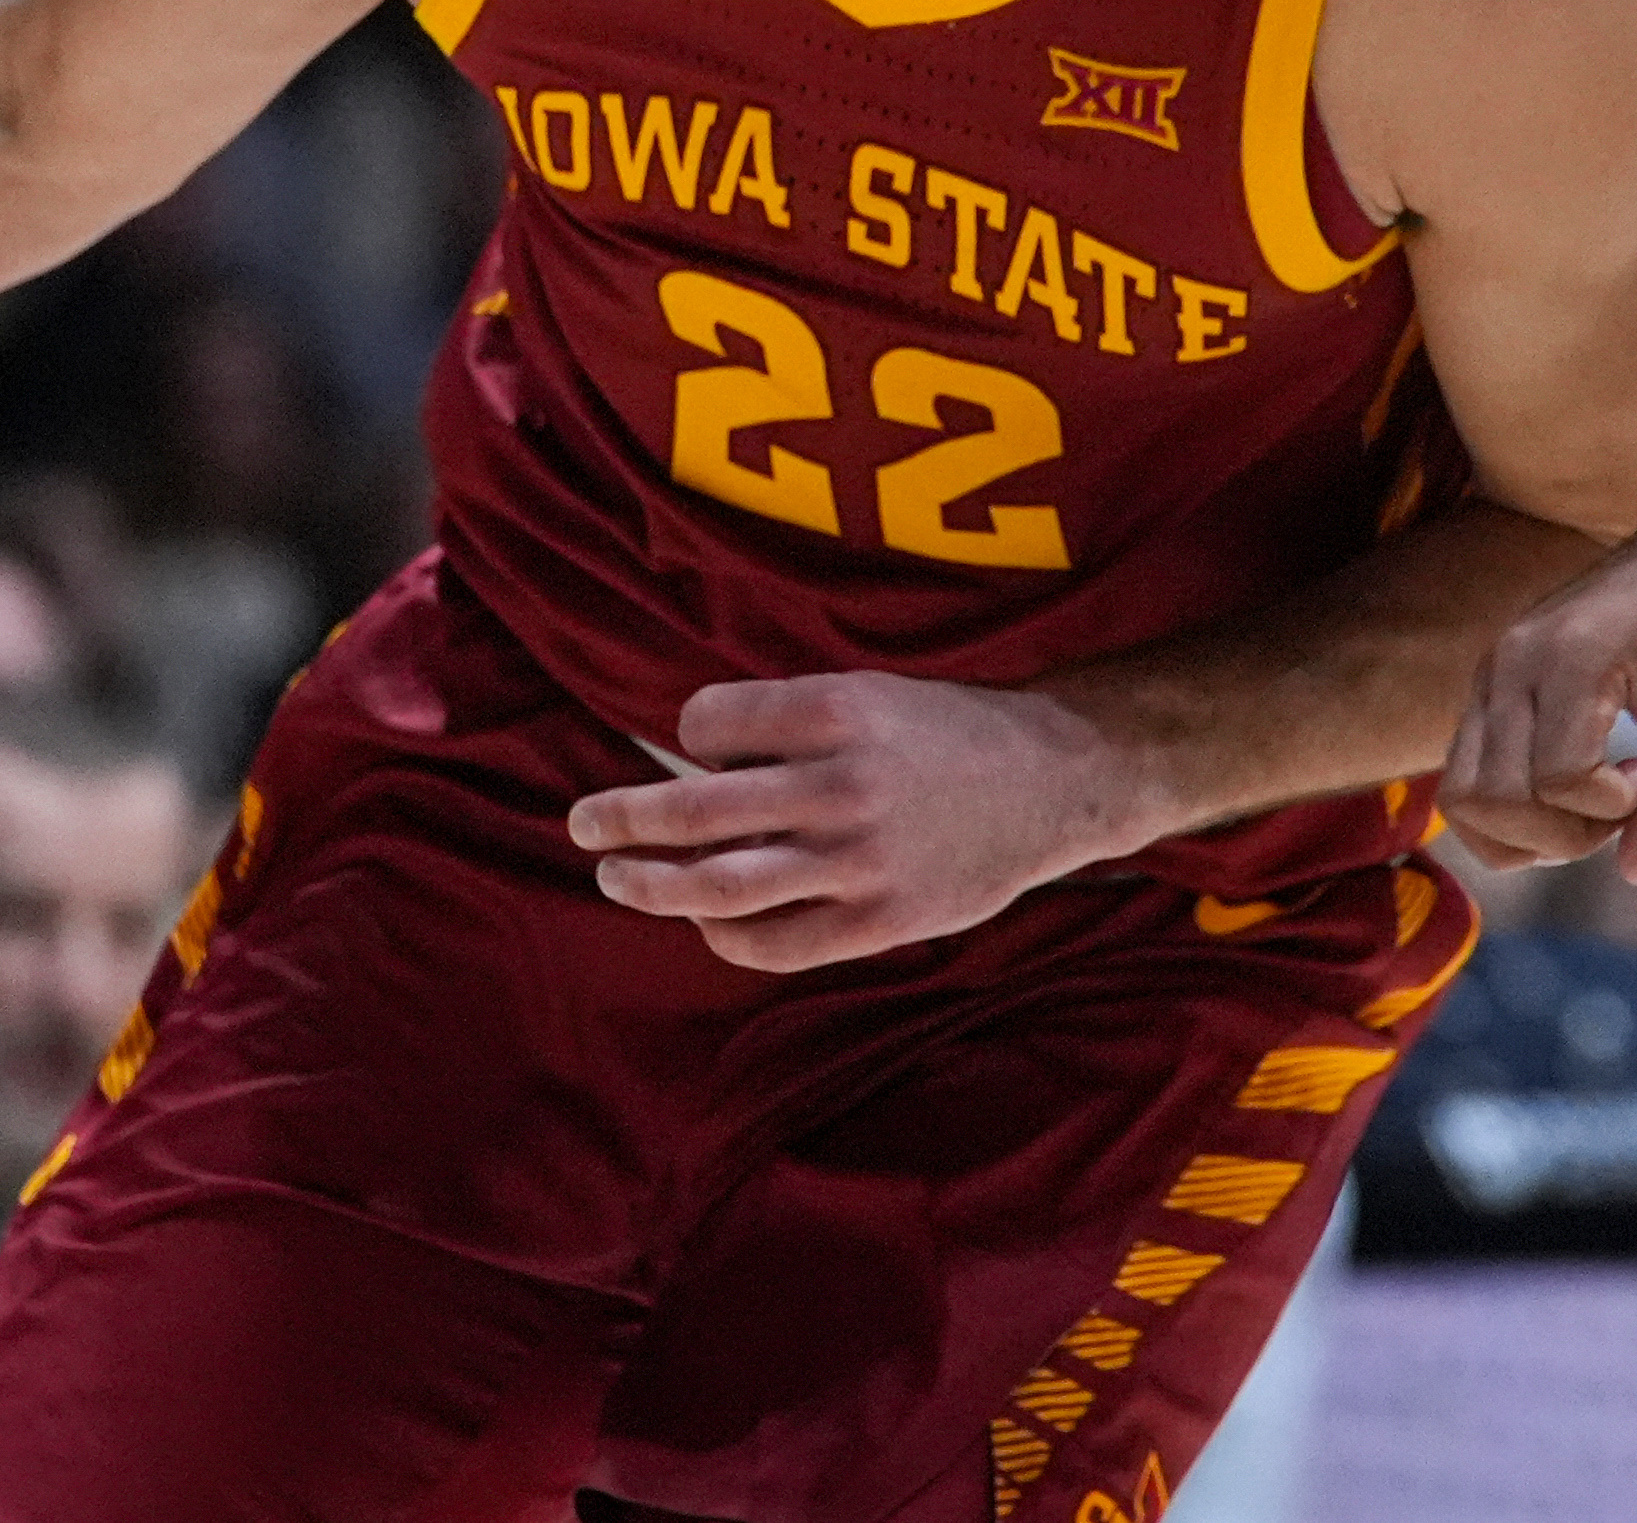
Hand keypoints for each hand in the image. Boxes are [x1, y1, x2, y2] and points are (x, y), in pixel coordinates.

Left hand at [567, 670, 1154, 972]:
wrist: (1055, 780)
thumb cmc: (947, 731)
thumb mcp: (868, 693)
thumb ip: (786, 728)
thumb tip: (688, 766)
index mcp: (836, 710)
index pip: (708, 726)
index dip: (691, 735)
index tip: (699, 747)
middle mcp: (841, 785)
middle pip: (695, 812)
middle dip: (624, 819)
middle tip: (582, 823)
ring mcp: (860, 861)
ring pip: (721, 883)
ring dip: (653, 882)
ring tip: (616, 877)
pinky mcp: (881, 921)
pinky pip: (775, 944)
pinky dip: (726, 935)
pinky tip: (708, 923)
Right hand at [1440, 501, 1636, 881]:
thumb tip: (1636, 871)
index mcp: (1570, 653)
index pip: (1560, 778)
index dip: (1614, 806)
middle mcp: (1509, 662)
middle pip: (1498, 800)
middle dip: (1568, 836)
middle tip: (1626, 801)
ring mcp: (1486, 676)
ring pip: (1461, 801)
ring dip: (1526, 836)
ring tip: (1589, 806)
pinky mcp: (1482, 692)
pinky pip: (1460, 784)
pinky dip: (1505, 818)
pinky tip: (1568, 795)